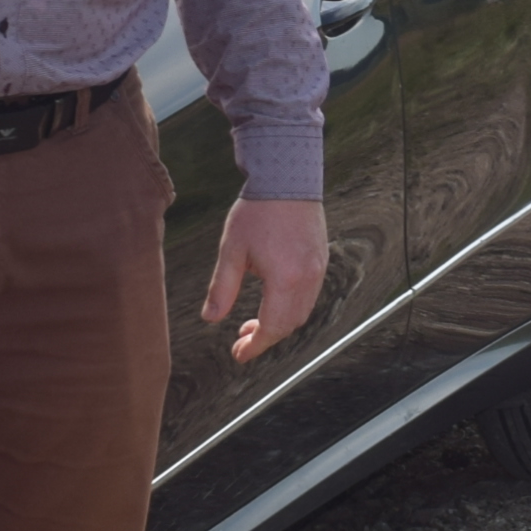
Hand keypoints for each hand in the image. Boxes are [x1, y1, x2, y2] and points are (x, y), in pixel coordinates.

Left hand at [204, 197, 329, 364]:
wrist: (287, 177)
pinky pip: (310, 295)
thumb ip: (221, 288)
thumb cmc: (258, 210)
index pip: (272, 327)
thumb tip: (210, 319)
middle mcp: (308, 278)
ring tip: (254, 321)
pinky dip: (291, 307)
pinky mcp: (320, 259)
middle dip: (266, 337)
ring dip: (279, 323)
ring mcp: (318, 269)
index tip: (239, 354)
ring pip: (302, 312)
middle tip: (242, 338)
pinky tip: (273, 299)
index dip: (255, 346)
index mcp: (286, 279)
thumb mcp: (232, 250)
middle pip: (290, 324)